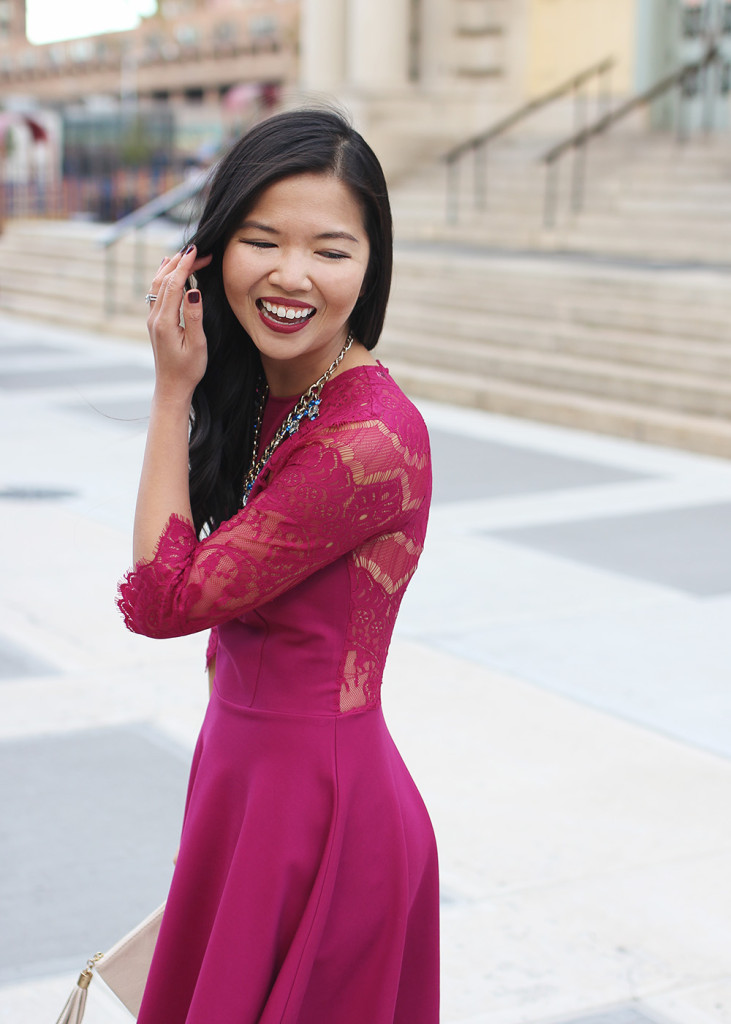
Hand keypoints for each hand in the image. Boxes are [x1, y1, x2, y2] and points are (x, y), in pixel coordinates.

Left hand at [146, 245, 212, 399]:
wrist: (172, 387)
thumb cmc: (188, 370)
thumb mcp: (197, 345)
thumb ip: (194, 316)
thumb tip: (195, 290)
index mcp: (165, 322)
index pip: (174, 284)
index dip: (185, 265)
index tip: (197, 251)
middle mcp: (154, 317)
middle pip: (164, 280)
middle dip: (179, 261)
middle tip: (198, 249)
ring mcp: (152, 319)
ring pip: (157, 284)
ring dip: (170, 266)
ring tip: (185, 254)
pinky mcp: (155, 322)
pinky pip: (156, 292)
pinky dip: (164, 276)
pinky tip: (168, 268)